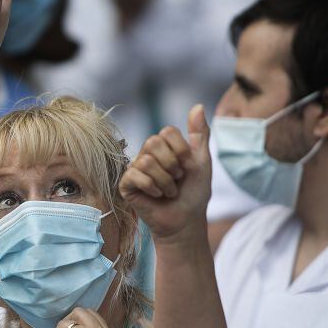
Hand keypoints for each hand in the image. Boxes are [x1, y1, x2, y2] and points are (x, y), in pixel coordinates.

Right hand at [120, 104, 211, 241]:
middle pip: (153, 142)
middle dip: (172, 165)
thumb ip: (200, 134)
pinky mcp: (126, 185)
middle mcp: (147, 154)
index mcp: (164, 146)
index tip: (187, 167)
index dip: (181, 150)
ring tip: (169, 192)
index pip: (167, 131)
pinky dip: (152, 188)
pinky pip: (136, 176)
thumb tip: (198, 105)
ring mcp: (135, 169)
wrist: (185, 221)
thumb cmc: (194, 193)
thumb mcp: (202, 161)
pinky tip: (157, 196)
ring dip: (165, 181)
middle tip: (177, 180)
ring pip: (146, 161)